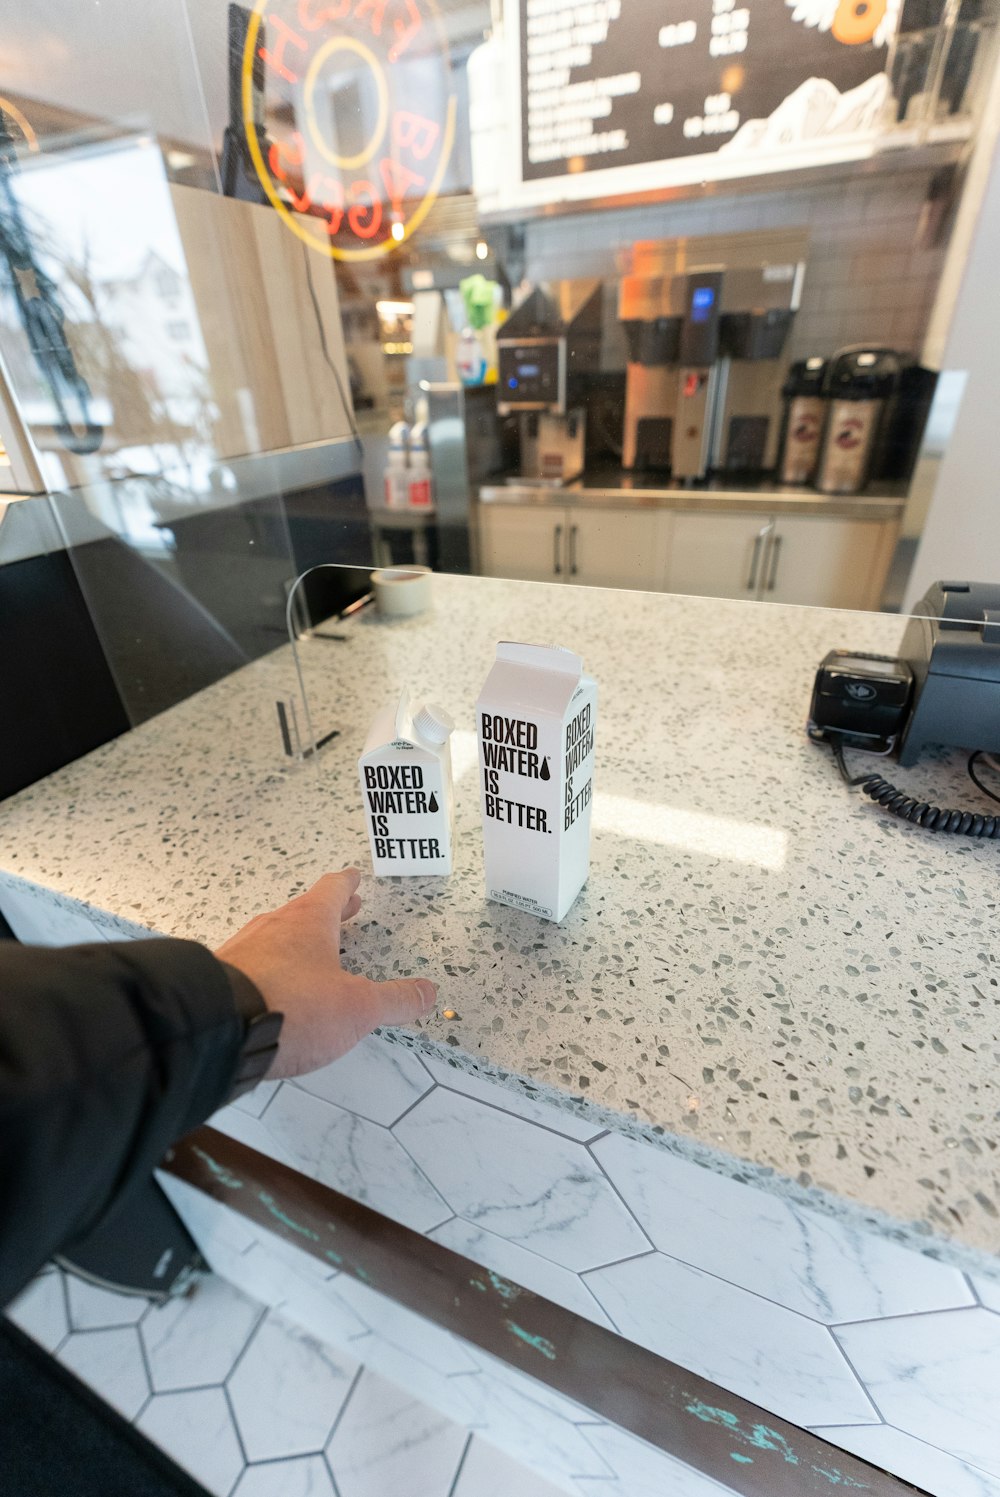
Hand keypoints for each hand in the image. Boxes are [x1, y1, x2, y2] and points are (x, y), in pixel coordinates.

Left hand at [215, 869, 436, 1078]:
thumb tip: (427, 992)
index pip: (332, 891)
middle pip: (303, 911)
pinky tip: (273, 985)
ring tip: (310, 951)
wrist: (217, 1029)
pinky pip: (252, 963)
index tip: (353, 876)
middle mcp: (273, 928)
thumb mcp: (358, 1008)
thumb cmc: (292, 1006)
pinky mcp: (222, 978)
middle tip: (344, 908)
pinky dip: (270, 966)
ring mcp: (243, 951)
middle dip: (327, 912)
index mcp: (308, 922)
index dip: (347, 884)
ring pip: (275, 936)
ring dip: (296, 939)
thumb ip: (394, 1000)